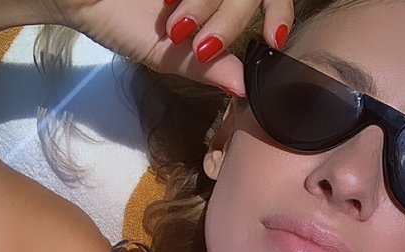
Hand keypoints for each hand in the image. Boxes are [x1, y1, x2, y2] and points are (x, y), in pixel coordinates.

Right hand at [42, 0, 293, 95]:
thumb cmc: (124, 23)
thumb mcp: (173, 56)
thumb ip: (211, 69)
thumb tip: (248, 89)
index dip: (280, 12)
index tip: (273, 39)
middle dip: (233, 17)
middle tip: (203, 43)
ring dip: (207, 4)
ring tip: (176, 24)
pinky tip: (172, 1)